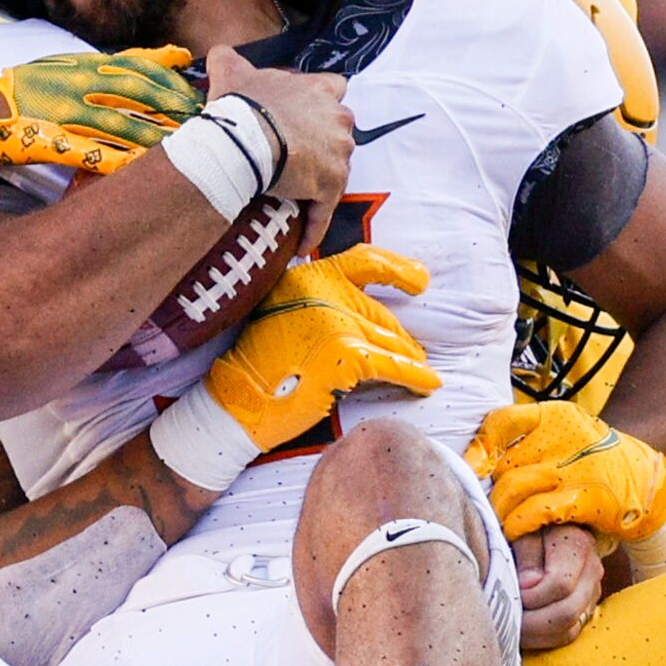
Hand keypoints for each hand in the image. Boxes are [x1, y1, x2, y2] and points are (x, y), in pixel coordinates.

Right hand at [0, 46, 200, 174]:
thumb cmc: (7, 93)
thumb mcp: (50, 68)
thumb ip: (90, 67)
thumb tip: (129, 65)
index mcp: (73, 65)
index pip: (130, 63)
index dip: (163, 71)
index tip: (190, 77)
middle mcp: (73, 82)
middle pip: (136, 90)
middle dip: (170, 102)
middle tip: (202, 114)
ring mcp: (62, 111)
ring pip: (122, 121)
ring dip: (155, 134)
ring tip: (185, 146)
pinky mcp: (50, 139)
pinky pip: (93, 152)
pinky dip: (120, 160)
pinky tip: (142, 170)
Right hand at [205, 47, 352, 250]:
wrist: (245, 140)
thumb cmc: (240, 106)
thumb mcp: (231, 71)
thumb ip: (228, 59)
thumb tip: (218, 52)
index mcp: (319, 89)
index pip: (335, 87)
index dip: (322, 101)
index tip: (307, 113)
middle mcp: (338, 118)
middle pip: (340, 131)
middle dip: (323, 143)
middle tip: (295, 156)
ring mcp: (338, 154)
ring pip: (335, 171)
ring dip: (319, 183)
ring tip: (296, 199)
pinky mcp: (331, 186)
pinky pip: (324, 211)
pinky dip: (314, 227)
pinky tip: (302, 245)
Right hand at [206, 246, 439, 451]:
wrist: (237, 403)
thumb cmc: (257, 368)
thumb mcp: (281, 317)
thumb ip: (318, 306)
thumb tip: (367, 315)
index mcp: (305, 277)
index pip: (363, 262)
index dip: (397, 268)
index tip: (420, 279)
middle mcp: (321, 291)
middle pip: (378, 311)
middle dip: (400, 336)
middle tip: (417, 351)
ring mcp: (334, 321)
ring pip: (388, 339)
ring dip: (409, 359)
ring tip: (422, 370)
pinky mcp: (346, 354)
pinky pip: (393, 365)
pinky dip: (415, 377)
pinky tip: (428, 384)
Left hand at [465, 401, 665, 545]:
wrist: (648, 480)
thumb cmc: (593, 460)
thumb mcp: (564, 436)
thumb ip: (527, 442)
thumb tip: (477, 459)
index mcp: (556, 415)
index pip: (502, 422)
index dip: (480, 446)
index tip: (470, 466)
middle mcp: (564, 436)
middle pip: (503, 461)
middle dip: (487, 486)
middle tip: (479, 502)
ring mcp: (576, 467)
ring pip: (514, 486)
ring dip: (498, 507)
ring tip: (493, 519)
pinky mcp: (586, 498)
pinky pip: (537, 511)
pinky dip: (518, 522)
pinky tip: (512, 529)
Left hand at [514, 525, 604, 650]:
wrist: (548, 523)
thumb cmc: (527, 523)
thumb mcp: (521, 528)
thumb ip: (526, 553)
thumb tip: (528, 585)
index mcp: (577, 545)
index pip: (559, 585)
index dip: (530, 595)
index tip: (510, 591)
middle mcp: (592, 571)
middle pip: (566, 613)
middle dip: (530, 622)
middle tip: (503, 619)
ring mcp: (592, 592)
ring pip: (569, 630)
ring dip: (535, 635)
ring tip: (508, 627)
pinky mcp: (586, 608)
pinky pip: (567, 634)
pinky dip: (543, 638)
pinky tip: (521, 631)